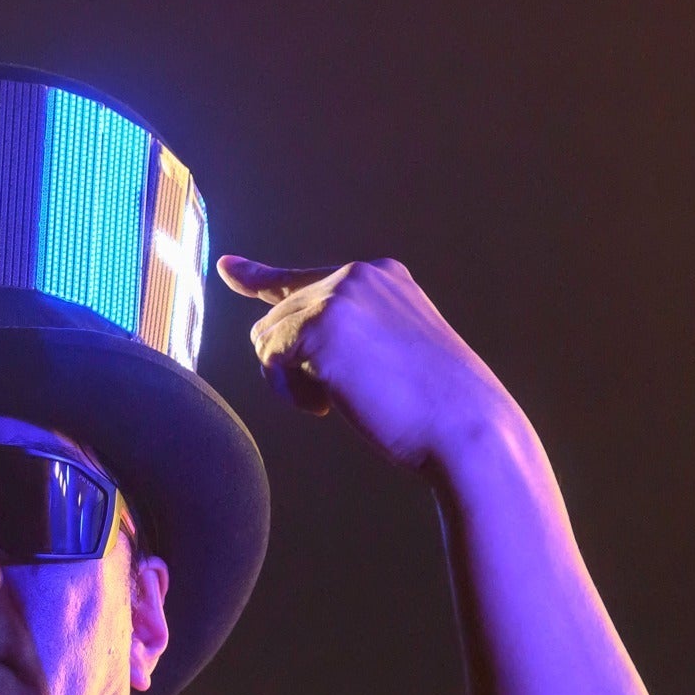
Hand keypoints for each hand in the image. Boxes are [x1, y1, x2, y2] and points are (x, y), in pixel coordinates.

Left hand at [217, 256, 520, 475]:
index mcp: (381, 276)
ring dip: (292, 380)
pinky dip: (288, 392)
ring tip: (340, 400)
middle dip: (295, 365)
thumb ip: (340, 332)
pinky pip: (269, 360)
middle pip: (279, 319)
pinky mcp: (321, 326)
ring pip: (268, 338)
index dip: (259, 278)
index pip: (304, 278)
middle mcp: (357, 275)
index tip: (229, 268)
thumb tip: (273, 338)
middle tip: (343, 396)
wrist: (465, 426)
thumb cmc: (431, 406)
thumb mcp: (389, 350)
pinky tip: (327, 405)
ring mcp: (339, 296)